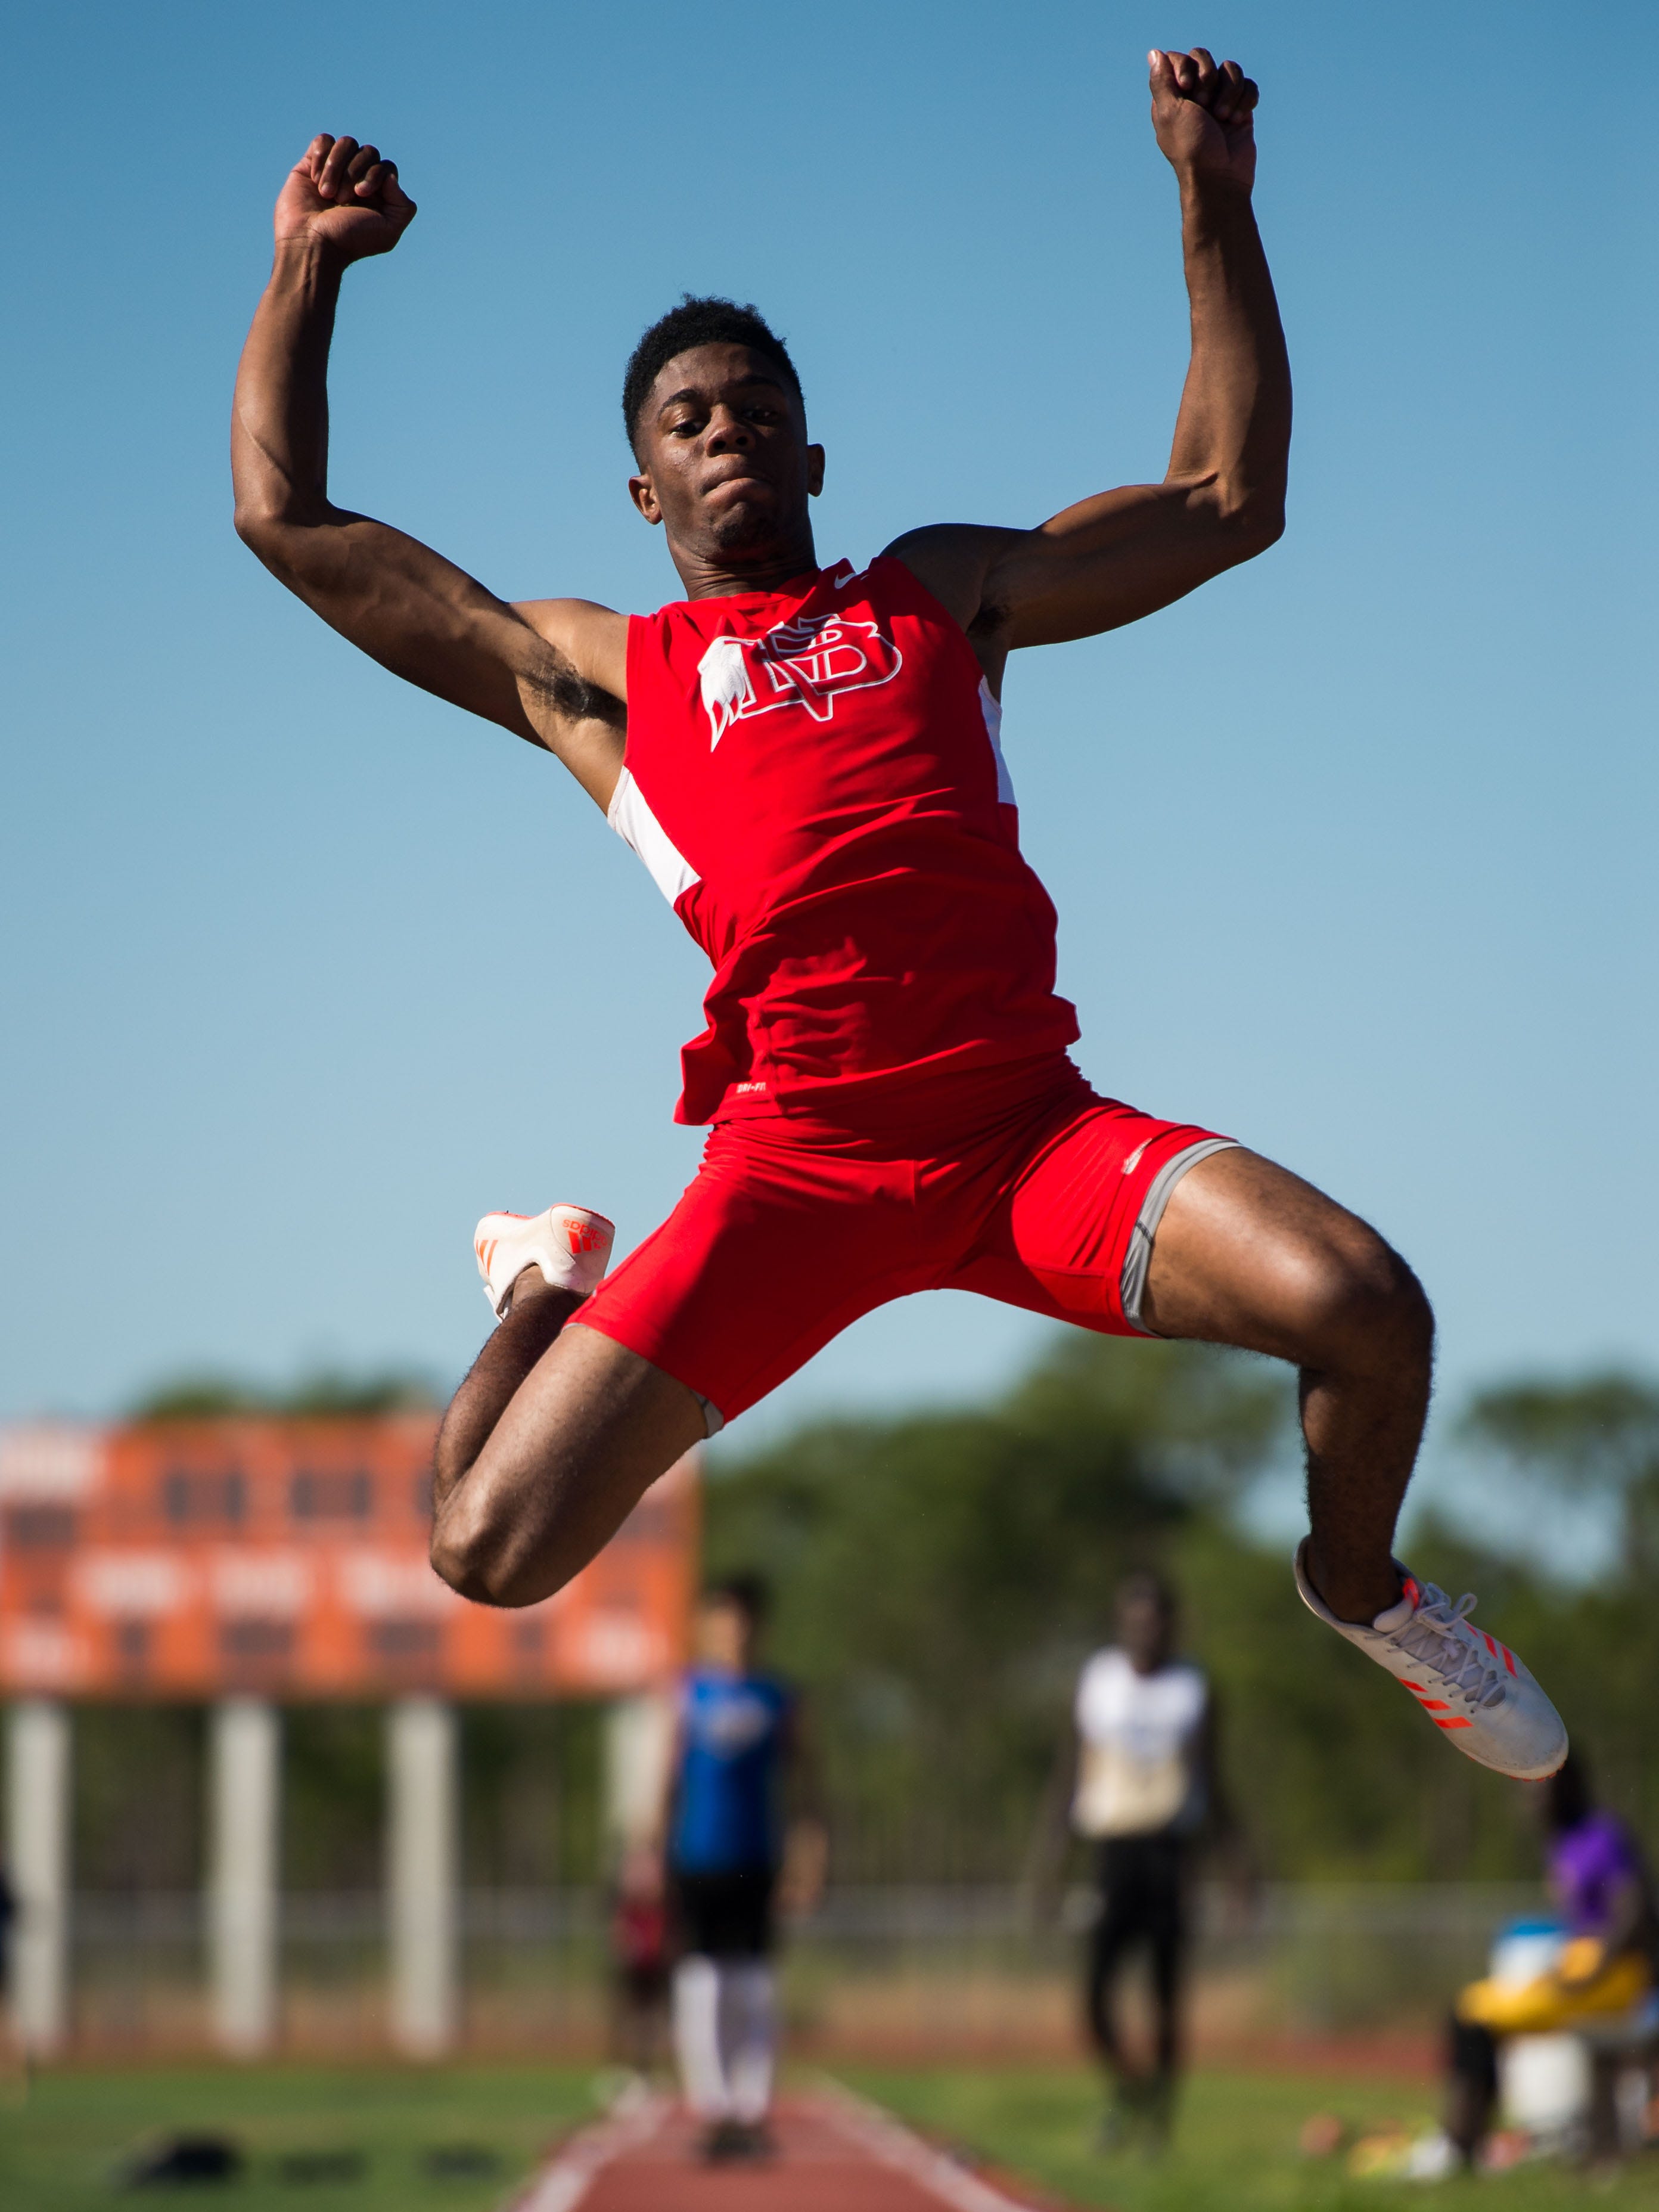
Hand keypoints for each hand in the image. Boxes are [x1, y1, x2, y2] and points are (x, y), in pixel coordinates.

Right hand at [273, 134, 415, 262]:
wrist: (312, 242)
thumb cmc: (349, 240)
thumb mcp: (388, 232)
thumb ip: (403, 206)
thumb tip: (391, 176)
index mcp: (379, 194)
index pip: (387, 167)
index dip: (376, 174)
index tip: (361, 194)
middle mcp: (359, 179)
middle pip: (369, 152)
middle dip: (355, 172)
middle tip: (342, 199)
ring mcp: (336, 170)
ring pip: (347, 143)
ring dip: (337, 167)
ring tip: (326, 194)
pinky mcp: (313, 164)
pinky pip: (324, 141)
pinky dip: (322, 156)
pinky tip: (315, 179)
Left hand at [1149, 48, 1257, 194]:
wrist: (1220, 178)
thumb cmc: (1191, 148)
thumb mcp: (1169, 112)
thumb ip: (1161, 81)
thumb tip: (1154, 53)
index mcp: (1172, 97)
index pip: (1178, 58)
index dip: (1185, 66)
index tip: (1185, 87)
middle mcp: (1194, 96)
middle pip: (1204, 58)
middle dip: (1208, 78)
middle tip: (1205, 106)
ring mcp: (1219, 101)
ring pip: (1230, 70)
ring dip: (1229, 92)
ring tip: (1223, 119)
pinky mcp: (1240, 109)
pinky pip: (1248, 86)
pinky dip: (1245, 100)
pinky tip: (1239, 120)